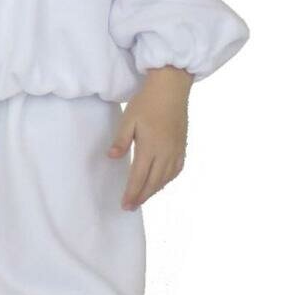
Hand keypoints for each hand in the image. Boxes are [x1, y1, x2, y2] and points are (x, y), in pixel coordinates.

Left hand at [107, 67, 191, 209]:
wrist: (171, 88)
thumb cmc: (147, 102)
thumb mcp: (128, 119)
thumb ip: (121, 140)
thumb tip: (112, 158)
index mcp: (150, 146)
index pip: (139, 176)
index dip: (132, 192)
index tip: (125, 204)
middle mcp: (165, 152)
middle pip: (153, 182)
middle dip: (141, 196)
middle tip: (131, 206)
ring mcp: (176, 150)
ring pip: (166, 178)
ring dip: (154, 190)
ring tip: (143, 197)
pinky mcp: (182, 146)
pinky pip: (176, 170)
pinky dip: (167, 180)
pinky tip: (161, 183)